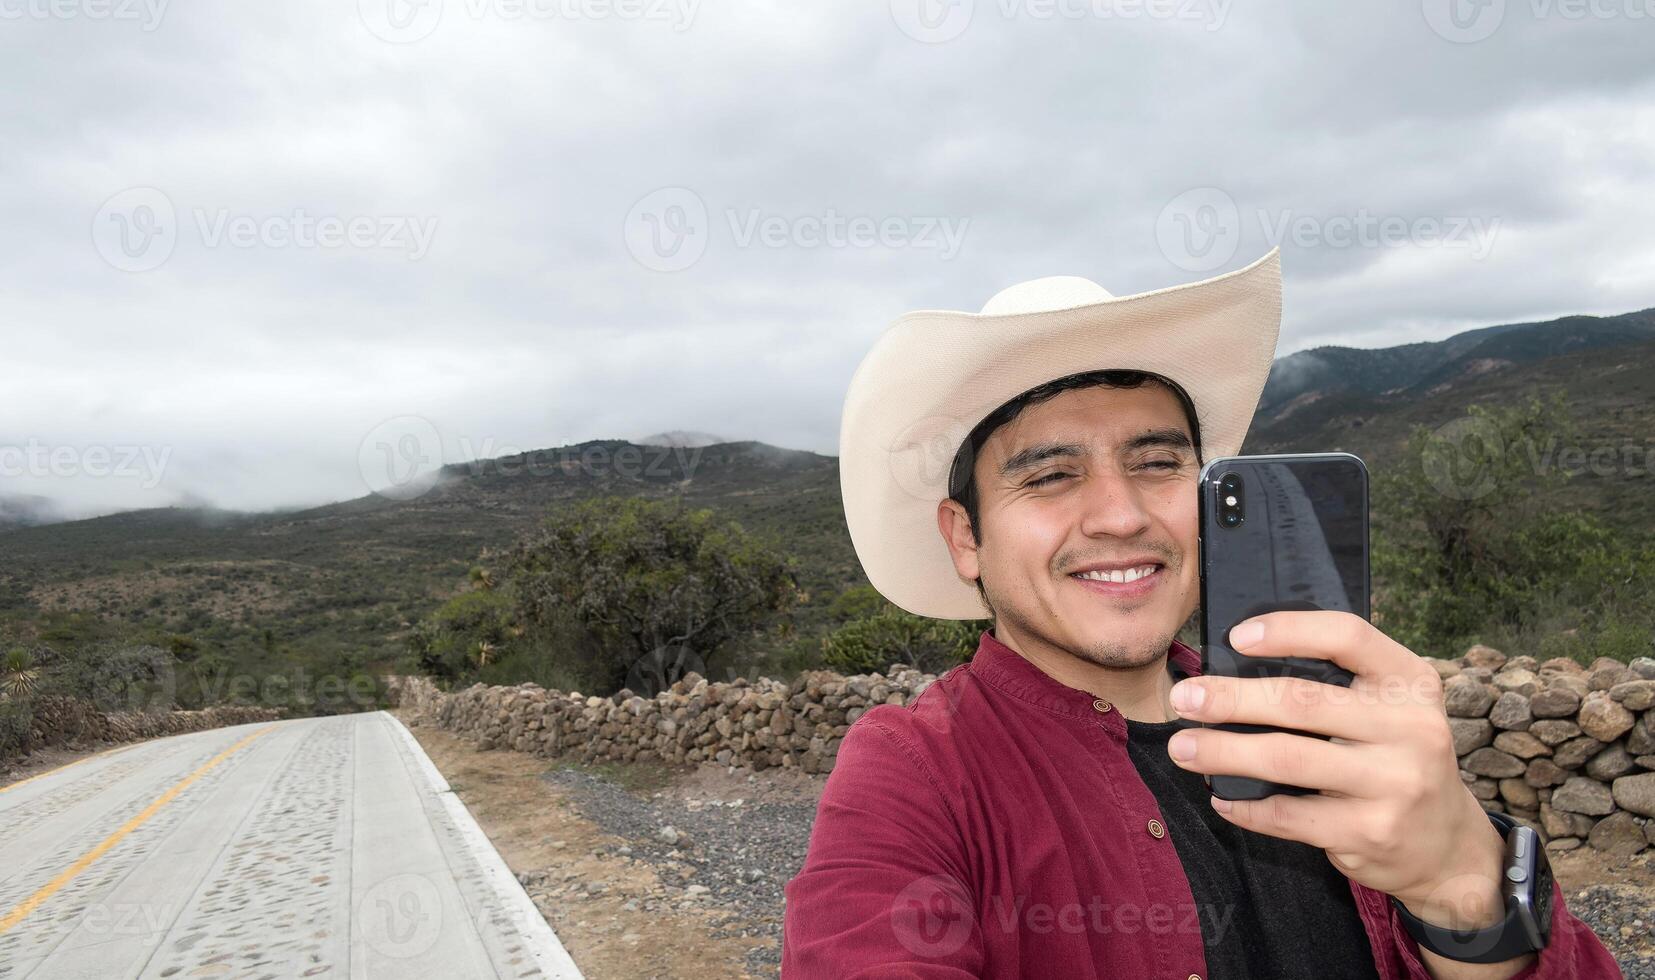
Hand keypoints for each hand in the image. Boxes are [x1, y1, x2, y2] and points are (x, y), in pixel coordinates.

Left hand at [1164, 610, 1507, 927]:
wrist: (1447, 845)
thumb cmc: (1395, 757)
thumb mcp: (1390, 708)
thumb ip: (1338, 683)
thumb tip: (1235, 665)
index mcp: (1411, 682)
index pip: (1348, 636)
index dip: (1289, 630)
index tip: (1235, 637)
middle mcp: (1411, 728)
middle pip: (1301, 701)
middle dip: (1230, 698)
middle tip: (1183, 698)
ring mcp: (1393, 783)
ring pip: (1286, 758)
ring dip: (1223, 752)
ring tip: (1183, 747)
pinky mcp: (1371, 832)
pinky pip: (1289, 815)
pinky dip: (1245, 807)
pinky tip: (1222, 797)